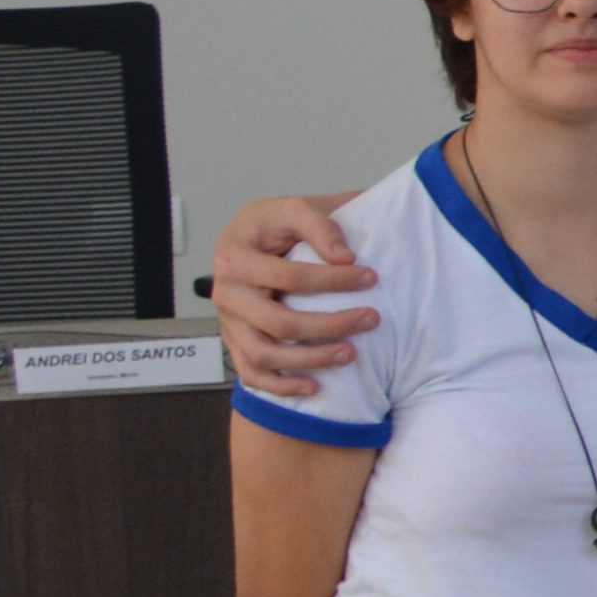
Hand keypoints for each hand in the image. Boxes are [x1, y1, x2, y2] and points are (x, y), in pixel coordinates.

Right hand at [208, 193, 372, 388]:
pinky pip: (251, 373)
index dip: (333, 280)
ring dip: (309, 360)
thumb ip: (320, 226)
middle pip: (278, 322)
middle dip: (329, 325)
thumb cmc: (276, 225)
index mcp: (235, 257)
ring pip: (263, 354)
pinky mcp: (234, 342)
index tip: (371, 278)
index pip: (288, 277)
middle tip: (371, 319)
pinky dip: (280, 385)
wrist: (252, 237)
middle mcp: (226, 293)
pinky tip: (314, 386)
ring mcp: (228, 322)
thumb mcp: (294, 209)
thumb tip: (345, 257)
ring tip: (350, 354)